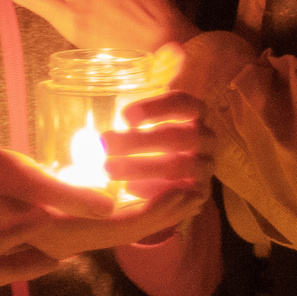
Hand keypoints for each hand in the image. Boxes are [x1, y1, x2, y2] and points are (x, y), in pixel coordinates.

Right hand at [0, 142, 208, 288]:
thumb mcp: (17, 177)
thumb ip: (66, 193)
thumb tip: (112, 204)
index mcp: (59, 234)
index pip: (125, 226)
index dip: (162, 210)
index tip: (194, 191)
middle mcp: (60, 242)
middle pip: (124, 230)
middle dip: (164, 211)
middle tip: (201, 191)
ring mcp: (50, 237)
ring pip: (111, 228)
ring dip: (146, 211)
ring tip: (176, 193)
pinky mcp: (41, 225)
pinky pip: (94, 223)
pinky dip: (121, 209)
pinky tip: (128, 197)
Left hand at [99, 89, 215, 198]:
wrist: (176, 176)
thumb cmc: (151, 140)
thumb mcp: (143, 122)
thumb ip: (127, 120)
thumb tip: (89, 129)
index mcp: (195, 113)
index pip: (181, 103)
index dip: (154, 108)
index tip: (123, 116)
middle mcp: (206, 137)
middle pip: (176, 136)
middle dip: (138, 141)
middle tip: (105, 144)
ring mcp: (206, 165)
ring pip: (178, 165)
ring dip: (141, 167)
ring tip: (109, 170)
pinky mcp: (201, 191)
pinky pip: (180, 191)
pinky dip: (154, 190)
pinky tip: (129, 188)